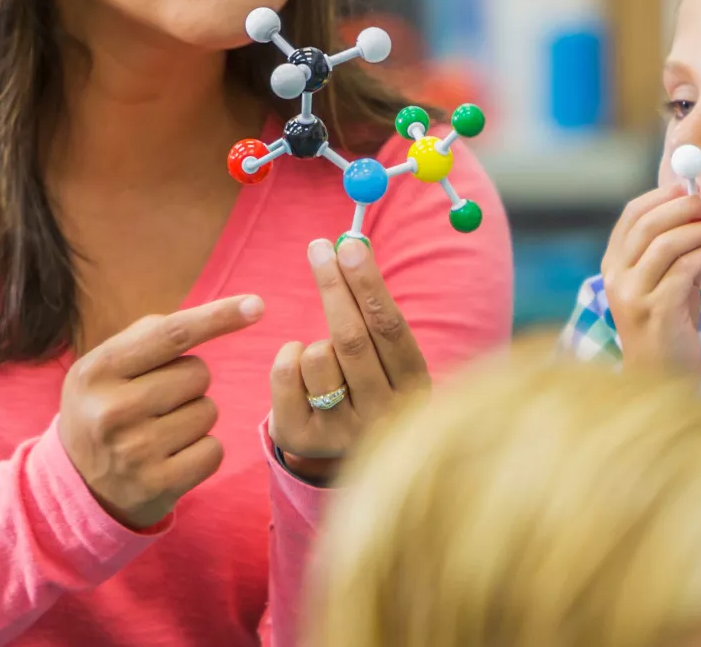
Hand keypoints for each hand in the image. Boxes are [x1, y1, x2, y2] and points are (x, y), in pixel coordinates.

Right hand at [59, 295, 264, 529]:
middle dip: (190, 383)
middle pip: (198, 373)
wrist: (77, 487)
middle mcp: (111, 410)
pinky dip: (202, 451)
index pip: (171, 335)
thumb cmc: (104, 411)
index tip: (256, 305)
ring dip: (195, 417)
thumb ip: (148, 336)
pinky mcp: (157, 485)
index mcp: (97, 371)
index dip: (217, 317)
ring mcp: (134, 451)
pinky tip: (172, 458)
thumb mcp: (103, 368)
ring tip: (160, 431)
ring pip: (208, 411)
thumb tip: (219, 314)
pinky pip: (213, 450)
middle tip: (158, 402)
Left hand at [269, 238, 431, 482]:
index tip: (350, 245)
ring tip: (325, 359)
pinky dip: (289, 355)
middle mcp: (383, 416)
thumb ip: (374, 309)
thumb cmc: (370, 383)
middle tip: (319, 247)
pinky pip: (286, 374)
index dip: (368, 283)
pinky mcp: (303, 439)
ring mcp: (342, 432)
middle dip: (333, 285)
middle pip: (352, 337)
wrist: (352, 454)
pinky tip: (302, 371)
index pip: (391, 327)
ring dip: (314, 341)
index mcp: (414, 389)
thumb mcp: (388, 357)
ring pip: (317, 355)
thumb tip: (351, 246)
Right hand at [600, 184, 700, 375]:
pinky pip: (681, 271)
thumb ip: (674, 250)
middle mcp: (614, 277)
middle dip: (683, 207)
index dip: (662, 196)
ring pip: (663, 245)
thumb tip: (700, 210)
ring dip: (698, 229)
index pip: (631, 215)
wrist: (663, 379)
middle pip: (646, 225)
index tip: (692, 185)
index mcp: (613, 265)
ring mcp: (630, 296)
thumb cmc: (669, 327)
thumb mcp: (665, 282)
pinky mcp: (653, 312)